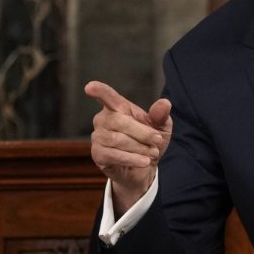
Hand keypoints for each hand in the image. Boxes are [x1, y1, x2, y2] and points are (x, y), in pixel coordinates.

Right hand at [85, 80, 172, 214]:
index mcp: (118, 107)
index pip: (107, 97)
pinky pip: (114, 155)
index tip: (89, 87)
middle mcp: (103, 119)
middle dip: (142, 132)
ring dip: (139, 147)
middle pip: (119, 121)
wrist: (145, 167)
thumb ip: (161, 115)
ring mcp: (98, 137)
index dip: (99, 91)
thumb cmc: (151, 141)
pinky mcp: (98, 155)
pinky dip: (132, 158)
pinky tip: (144, 162)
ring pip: (117, 140)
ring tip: (152, 152)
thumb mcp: (162, 127)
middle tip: (157, 140)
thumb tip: (164, 103)